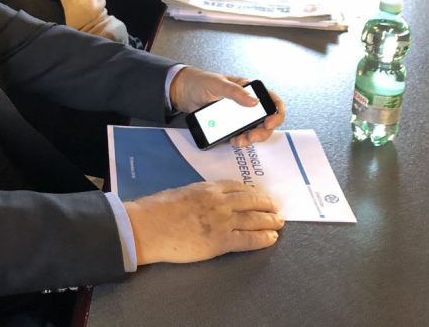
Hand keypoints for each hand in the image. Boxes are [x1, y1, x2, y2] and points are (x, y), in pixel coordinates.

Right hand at [125, 181, 283, 264]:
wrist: (150, 226)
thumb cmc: (157, 210)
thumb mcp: (181, 193)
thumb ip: (197, 196)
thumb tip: (204, 203)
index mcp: (207, 188)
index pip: (237, 187)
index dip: (251, 192)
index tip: (258, 195)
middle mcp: (219, 201)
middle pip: (251, 200)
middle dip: (266, 204)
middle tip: (275, 208)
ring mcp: (222, 221)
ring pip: (254, 219)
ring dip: (270, 221)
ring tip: (278, 223)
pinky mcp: (221, 241)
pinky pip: (248, 239)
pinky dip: (263, 239)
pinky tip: (271, 238)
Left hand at [169, 68, 284, 147]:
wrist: (182, 92)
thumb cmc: (200, 82)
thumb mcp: (217, 84)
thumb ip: (235, 92)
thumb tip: (254, 102)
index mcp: (248, 89)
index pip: (272, 100)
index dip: (276, 113)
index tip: (269, 123)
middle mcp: (247, 103)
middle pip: (266, 120)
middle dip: (262, 132)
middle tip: (251, 137)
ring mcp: (239, 115)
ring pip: (255, 130)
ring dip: (251, 138)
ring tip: (239, 141)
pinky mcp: (230, 125)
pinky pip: (241, 135)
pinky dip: (241, 140)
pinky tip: (234, 141)